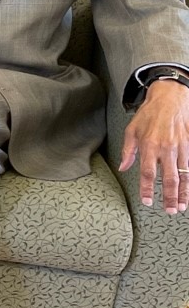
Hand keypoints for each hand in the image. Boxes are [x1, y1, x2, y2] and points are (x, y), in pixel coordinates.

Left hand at [120, 78, 188, 213]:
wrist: (171, 98)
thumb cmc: (150, 113)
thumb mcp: (132, 130)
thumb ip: (128, 151)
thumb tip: (123, 167)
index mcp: (149, 145)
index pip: (147, 173)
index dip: (147, 189)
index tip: (148, 201)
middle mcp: (166, 148)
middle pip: (169, 178)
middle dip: (170, 197)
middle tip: (171, 210)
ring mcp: (181, 147)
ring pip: (184, 175)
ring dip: (184, 192)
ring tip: (183, 205)